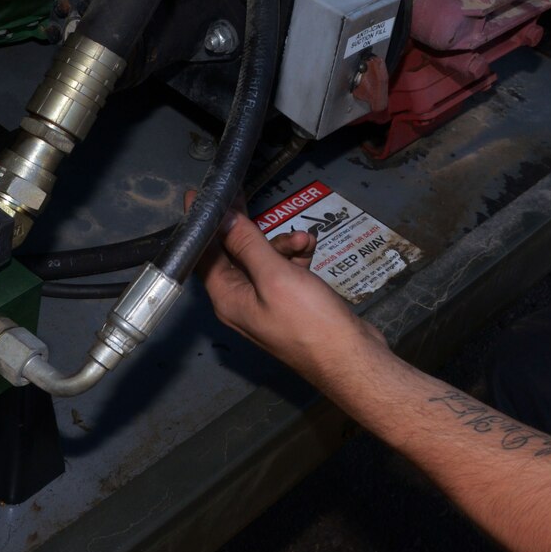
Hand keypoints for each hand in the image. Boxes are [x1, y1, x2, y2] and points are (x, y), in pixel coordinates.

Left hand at [198, 208, 386, 380]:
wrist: (351, 357)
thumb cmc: (309, 321)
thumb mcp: (274, 276)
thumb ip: (246, 244)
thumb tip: (222, 218)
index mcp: (227, 298)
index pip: (204, 255)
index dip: (202, 225)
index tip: (199, 195)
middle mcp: (241, 300)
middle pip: (233, 253)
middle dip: (246, 227)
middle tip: (244, 194)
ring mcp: (267, 302)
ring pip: (264, 258)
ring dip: (282, 243)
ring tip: (304, 240)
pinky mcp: (291, 301)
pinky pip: (285, 269)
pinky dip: (296, 256)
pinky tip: (311, 248)